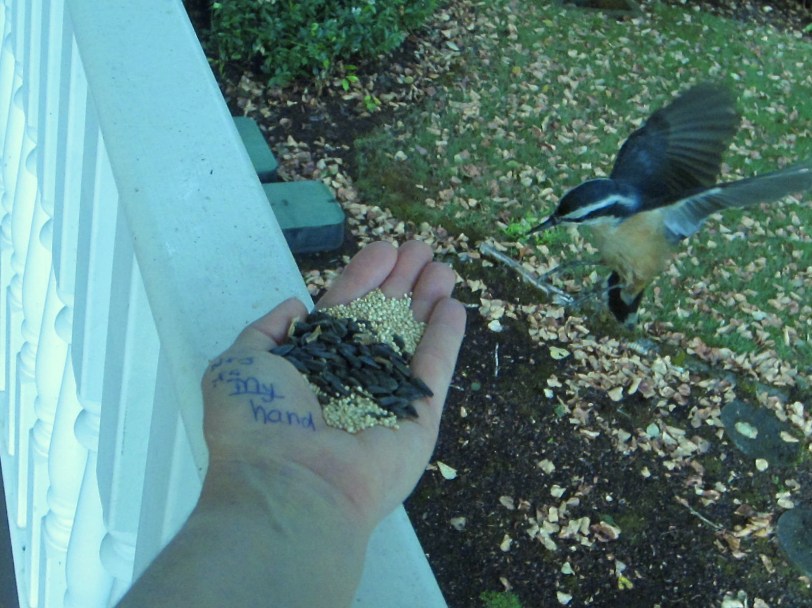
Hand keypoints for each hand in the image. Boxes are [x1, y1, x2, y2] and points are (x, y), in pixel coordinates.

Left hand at [201, 240, 465, 529]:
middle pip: (384, 320)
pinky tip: (453, 306)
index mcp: (312, 365)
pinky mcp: (418, 421)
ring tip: (444, 267)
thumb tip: (296, 305)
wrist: (288, 485)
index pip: (344, 310)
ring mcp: (387, 399)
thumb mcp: (241, 361)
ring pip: (413, 340)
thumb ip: (266, 330)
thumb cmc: (258, 422)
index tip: (384, 248)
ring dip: (428, 302)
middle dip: (402, 282)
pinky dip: (445, 340)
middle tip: (422, 248)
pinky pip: (433, 373)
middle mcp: (351, 378)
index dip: (363, 278)